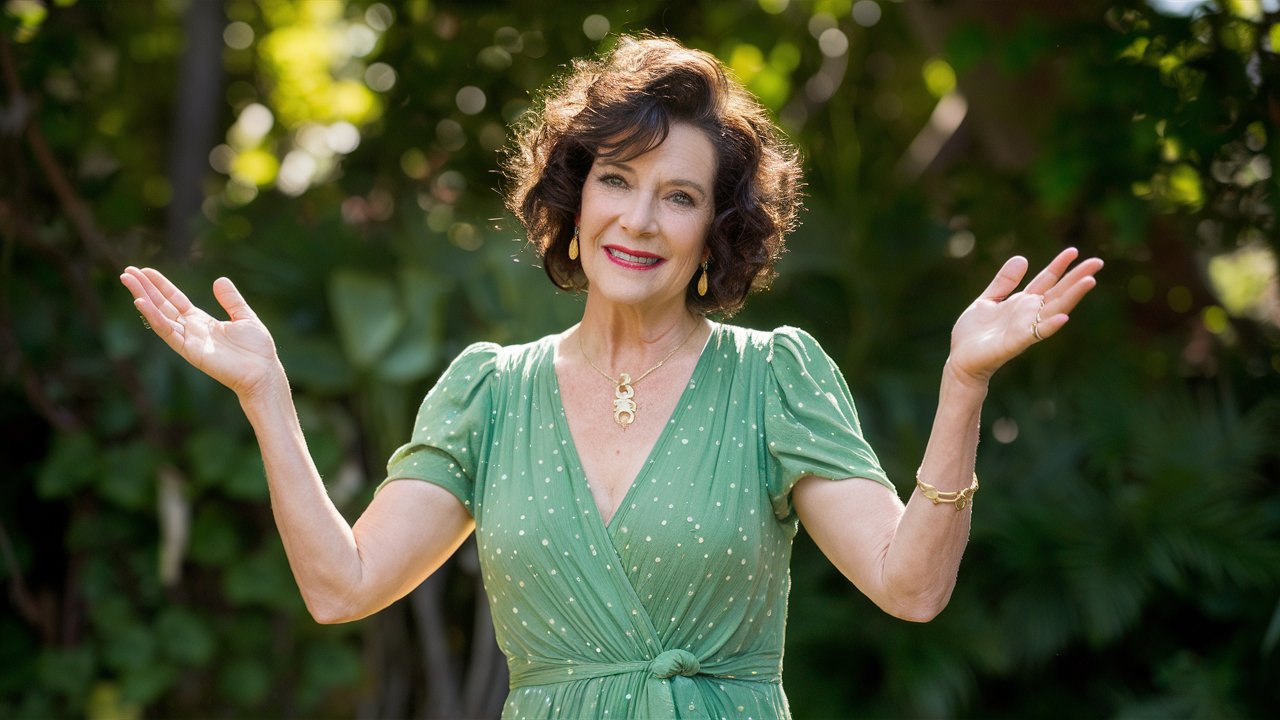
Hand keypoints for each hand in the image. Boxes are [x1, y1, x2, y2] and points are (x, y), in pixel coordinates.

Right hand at [119, 266, 283, 400]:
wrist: (262, 371)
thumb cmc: (256, 349)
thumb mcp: (245, 317)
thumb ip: (231, 300)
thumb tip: (219, 279)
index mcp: (201, 321)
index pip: (175, 300)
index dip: (160, 285)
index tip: (145, 271)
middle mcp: (191, 329)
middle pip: (162, 305)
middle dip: (144, 288)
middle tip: (127, 271)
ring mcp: (188, 340)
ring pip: (159, 316)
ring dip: (143, 298)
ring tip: (128, 280)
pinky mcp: (189, 350)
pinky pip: (167, 332)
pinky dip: (154, 318)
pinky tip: (141, 303)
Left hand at [947, 248, 1102, 386]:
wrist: (959, 360)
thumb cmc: (974, 333)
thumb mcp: (988, 299)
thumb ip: (1004, 282)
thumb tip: (1022, 258)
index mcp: (1021, 303)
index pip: (1046, 280)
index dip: (1059, 266)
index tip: (1074, 250)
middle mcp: (1028, 314)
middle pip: (1058, 292)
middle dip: (1077, 277)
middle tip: (1097, 262)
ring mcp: (1024, 328)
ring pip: (1054, 309)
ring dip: (1072, 296)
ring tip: (1090, 281)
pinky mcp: (1015, 343)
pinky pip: (1036, 333)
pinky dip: (1050, 325)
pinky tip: (1064, 317)